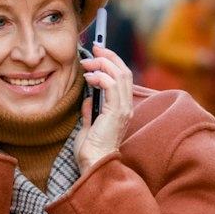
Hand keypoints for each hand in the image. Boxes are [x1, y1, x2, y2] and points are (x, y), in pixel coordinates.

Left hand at [76, 45, 133, 172]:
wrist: (94, 164)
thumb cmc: (91, 150)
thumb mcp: (89, 126)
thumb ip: (91, 111)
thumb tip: (88, 98)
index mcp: (122, 108)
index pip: (122, 78)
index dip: (112, 62)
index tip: (98, 53)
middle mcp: (126, 106)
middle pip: (124, 71)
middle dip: (108, 56)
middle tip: (94, 49)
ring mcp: (123, 109)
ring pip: (120, 74)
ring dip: (102, 64)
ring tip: (87, 63)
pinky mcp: (116, 111)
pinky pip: (112, 85)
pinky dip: (100, 77)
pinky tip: (88, 78)